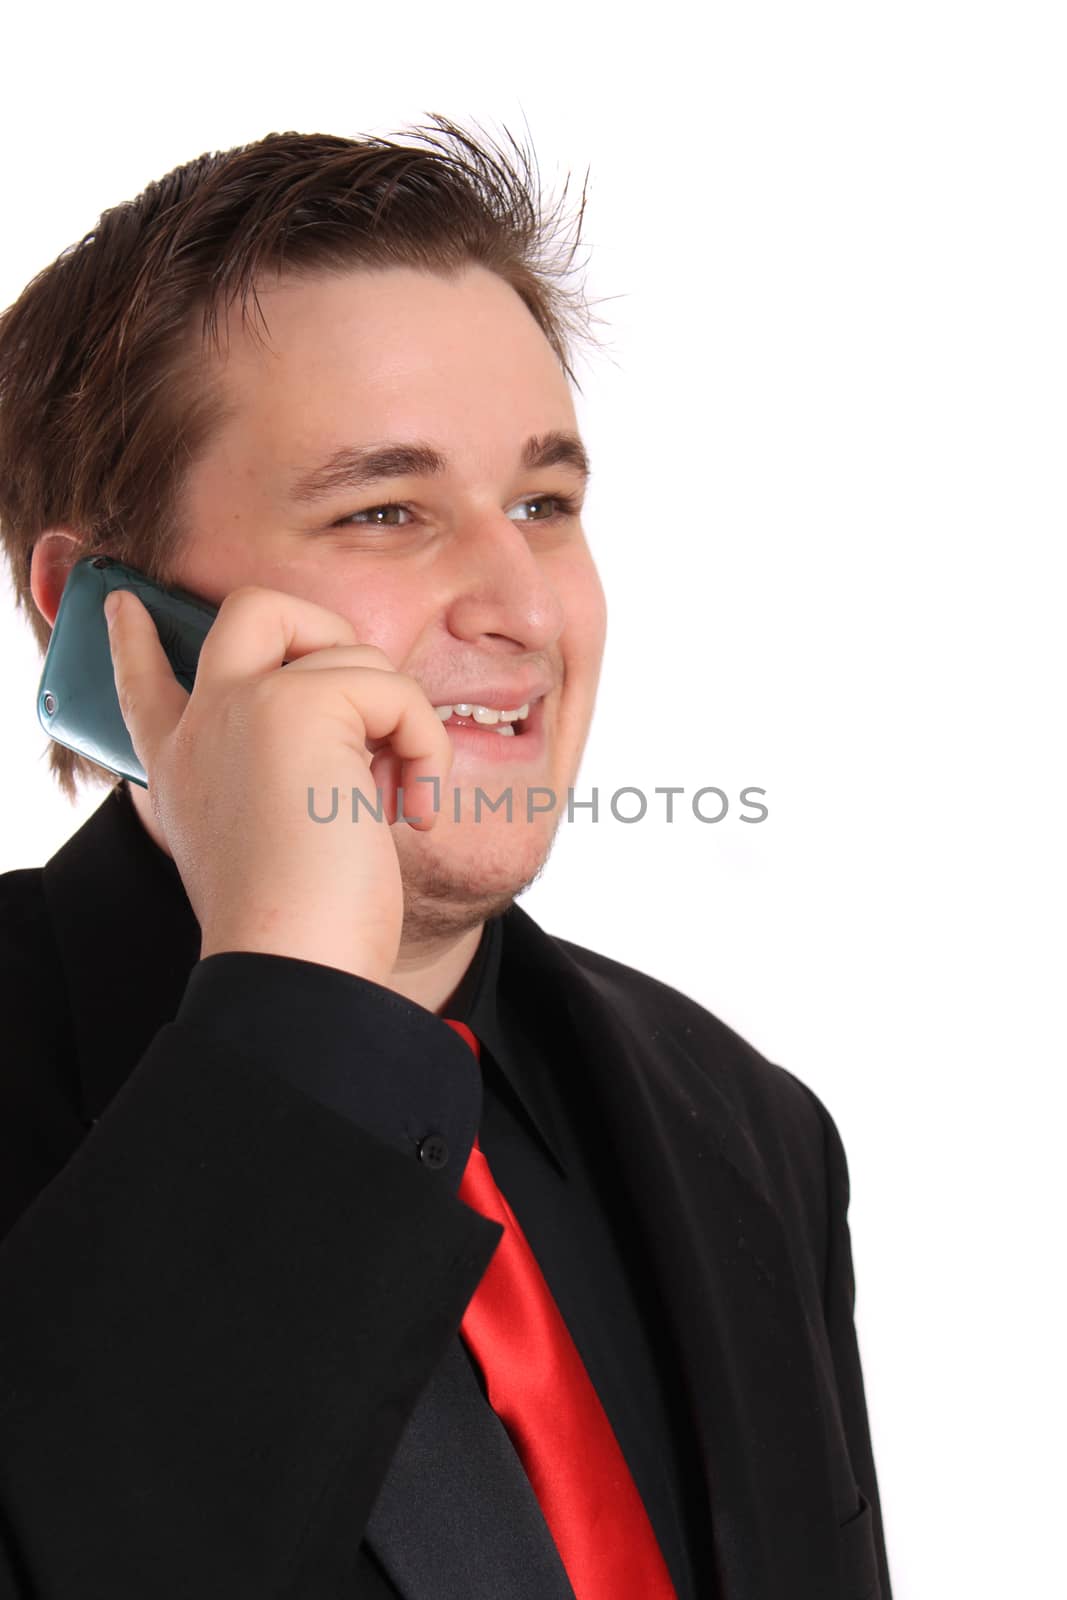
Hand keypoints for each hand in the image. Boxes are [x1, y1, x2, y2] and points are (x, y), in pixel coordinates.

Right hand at [104, 584, 452, 983]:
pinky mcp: (295, 705)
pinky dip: (426, 745)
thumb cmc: (296, 928)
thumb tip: (348, 749)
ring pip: (353, 653)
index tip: (127, 608)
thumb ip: (274, 779)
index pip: (144, 682)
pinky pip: (392, 687)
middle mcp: (202, 723)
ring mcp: (241, 704)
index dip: (135, 641)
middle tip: (363, 701)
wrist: (292, 963)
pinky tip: (416, 809)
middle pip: (253, 609)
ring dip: (404, 723)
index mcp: (182, 763)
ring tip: (402, 799)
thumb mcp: (262, 842)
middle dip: (325, 629)